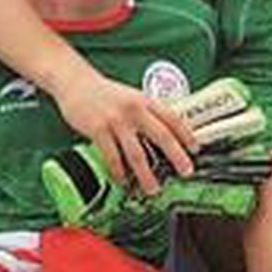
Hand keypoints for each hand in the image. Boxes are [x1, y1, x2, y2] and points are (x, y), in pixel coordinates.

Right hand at [48, 71, 194, 194]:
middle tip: (185, 172)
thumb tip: (166, 134)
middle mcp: (134, 110)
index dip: (187, 134)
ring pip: (137, 153)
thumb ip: (147, 113)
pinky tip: (123, 181)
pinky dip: (118, 172)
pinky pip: (112, 157)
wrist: (75, 82)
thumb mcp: (132, 97)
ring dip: (146, 175)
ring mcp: (116, 120)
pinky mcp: (98, 129)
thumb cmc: (105, 93)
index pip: (173, 118)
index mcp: (146, 101)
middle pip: (162, 136)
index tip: (196, 149)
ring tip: (153, 189)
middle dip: (176, 157)